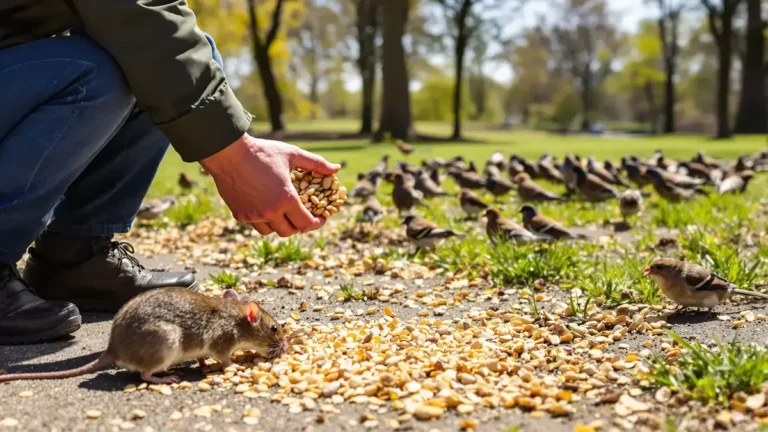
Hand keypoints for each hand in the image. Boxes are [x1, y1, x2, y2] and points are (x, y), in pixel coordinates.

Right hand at [200, 134, 339, 236]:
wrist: (228, 153)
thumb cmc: (263, 152)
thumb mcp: (292, 154)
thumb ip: (316, 163)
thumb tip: (336, 168)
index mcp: (287, 199)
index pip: (306, 223)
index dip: (316, 223)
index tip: (320, 219)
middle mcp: (271, 211)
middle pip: (289, 231)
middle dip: (298, 226)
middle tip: (302, 216)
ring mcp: (254, 215)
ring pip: (272, 231)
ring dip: (280, 225)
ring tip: (283, 213)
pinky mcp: (240, 215)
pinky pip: (256, 224)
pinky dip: (263, 220)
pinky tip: (266, 208)